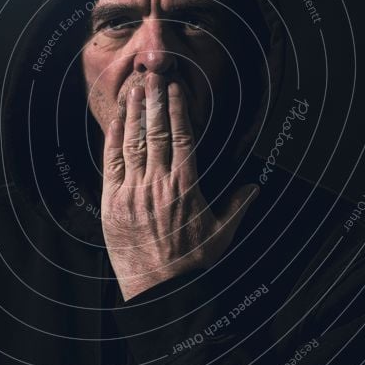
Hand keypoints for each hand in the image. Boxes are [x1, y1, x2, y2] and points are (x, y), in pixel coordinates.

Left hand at [101, 73, 258, 300]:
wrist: (160, 290)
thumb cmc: (192, 264)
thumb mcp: (221, 235)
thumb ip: (236, 207)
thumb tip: (253, 188)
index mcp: (186, 187)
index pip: (183, 137)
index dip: (178, 109)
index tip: (175, 89)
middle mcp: (159, 183)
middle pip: (157, 132)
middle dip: (154, 100)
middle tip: (153, 74)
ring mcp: (133, 192)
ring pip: (133, 143)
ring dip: (133, 114)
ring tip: (135, 89)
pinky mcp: (113, 203)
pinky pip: (111, 165)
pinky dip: (113, 141)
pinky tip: (115, 122)